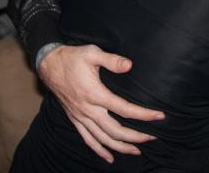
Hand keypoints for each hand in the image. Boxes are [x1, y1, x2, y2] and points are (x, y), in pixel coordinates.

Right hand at [38, 44, 164, 162]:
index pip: (124, 108)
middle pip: (115, 130)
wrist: (49, 64)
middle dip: (135, 136)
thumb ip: (111, 60)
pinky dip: (99, 150)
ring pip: (102, 138)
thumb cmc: (72, 57)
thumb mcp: (92, 52)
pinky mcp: (75, 118)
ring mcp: (80, 116)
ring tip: (137, 151)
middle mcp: (88, 109)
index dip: (143, 114)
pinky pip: (87, 139)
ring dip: (120, 147)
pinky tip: (109, 157)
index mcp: (95, 94)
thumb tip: (129, 65)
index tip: (159, 116)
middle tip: (152, 138)